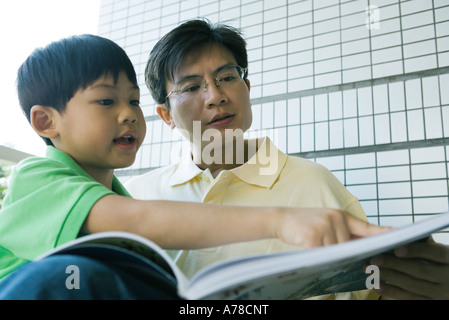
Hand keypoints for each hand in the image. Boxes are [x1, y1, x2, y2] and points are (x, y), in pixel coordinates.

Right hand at [275, 208, 390, 247]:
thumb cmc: (304, 222)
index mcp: (341, 215)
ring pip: (335, 252)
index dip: (381, 233)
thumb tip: (360, 247)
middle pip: (348, 246)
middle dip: (339, 250)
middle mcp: (335, 218)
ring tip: (311, 239)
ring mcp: (324, 226)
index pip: (365, 227)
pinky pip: (321, 254)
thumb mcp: (326, 221)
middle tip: (323, 242)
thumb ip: (343, 232)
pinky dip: (315, 254)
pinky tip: (306, 242)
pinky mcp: (313, 236)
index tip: (397, 235)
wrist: (281, 218)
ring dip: (325, 252)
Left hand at [371, 237, 448, 298]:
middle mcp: (448, 276)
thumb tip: (397, 233)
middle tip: (374, 259)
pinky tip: (377, 285)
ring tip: (371, 271)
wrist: (446, 283)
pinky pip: (410, 298)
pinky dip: (392, 292)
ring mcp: (441, 293)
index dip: (416, 251)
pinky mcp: (431, 303)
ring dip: (389, 277)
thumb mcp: (435, 250)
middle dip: (395, 264)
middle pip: (420, 270)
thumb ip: (421, 243)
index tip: (397, 249)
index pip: (435, 253)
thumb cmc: (436, 261)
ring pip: (413, 285)